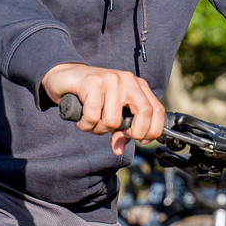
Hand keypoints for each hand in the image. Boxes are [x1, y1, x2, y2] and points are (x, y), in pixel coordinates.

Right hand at [42, 63, 164, 155]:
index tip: (142, 140)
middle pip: (145, 112)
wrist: (67, 77)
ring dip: (100, 130)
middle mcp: (128, 80)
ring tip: (92, 122)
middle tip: (118, 135)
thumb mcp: (112, 113)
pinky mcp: (93, 82)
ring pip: (113, 120)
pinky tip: (82, 120)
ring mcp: (111, 79)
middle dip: (133, 132)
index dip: (153, 130)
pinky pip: (93, 117)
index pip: (157, 110)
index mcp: (138, 86)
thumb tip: (119, 148)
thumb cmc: (92, 97)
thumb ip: (120, 130)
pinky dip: (86, 126)